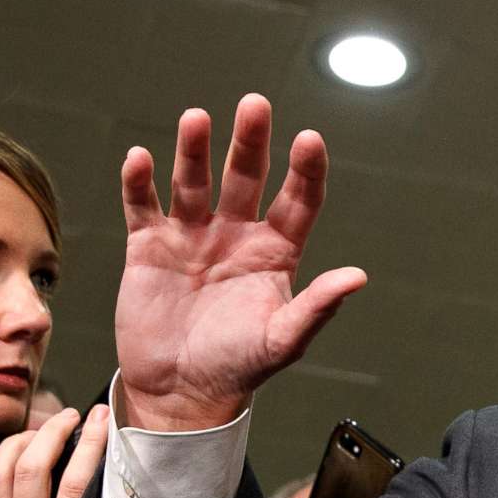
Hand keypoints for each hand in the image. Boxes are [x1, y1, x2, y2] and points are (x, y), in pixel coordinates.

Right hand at [114, 95, 367, 433]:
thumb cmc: (238, 368)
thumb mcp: (282, 341)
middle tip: (254, 105)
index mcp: (276, 251)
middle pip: (246, 176)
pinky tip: (140, 159)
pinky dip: (139, 182)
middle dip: (250, 142)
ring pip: (194, 180)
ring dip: (194, 150)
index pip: (298, 200)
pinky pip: (143, 205)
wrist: (180, 392)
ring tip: (196, 119)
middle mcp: (236, 233)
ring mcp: (192, 235)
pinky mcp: (149, 246)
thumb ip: (317, 307)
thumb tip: (357, 277)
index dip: (305, 170)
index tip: (309, 140)